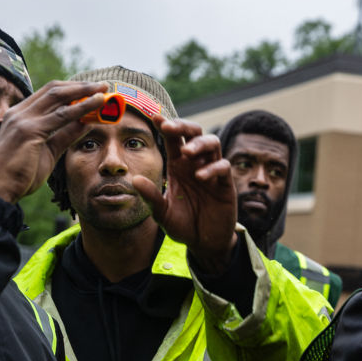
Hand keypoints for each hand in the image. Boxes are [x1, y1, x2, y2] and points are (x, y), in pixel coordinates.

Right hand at [0, 81, 107, 202]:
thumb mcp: (47, 152)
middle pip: (54, 89)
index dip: (72, 89)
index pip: (49, 93)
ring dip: (84, 93)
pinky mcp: (29, 130)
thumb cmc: (20, 174)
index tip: (92, 90)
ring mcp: (23, 119)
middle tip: (103, 85)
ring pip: (59, 98)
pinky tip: (96, 106)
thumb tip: (85, 123)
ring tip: (104, 91)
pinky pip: (61, 116)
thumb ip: (64, 136)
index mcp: (20, 114)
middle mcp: (19, 112)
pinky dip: (81, 109)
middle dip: (81, 86)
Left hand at [131, 116, 235, 273]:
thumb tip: (136, 180)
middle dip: (183, 125)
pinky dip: (213, 167)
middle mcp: (195, 163)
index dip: (166, 125)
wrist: (204, 244)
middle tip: (169, 127)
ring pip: (212, 143)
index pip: (173, 139)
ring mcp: (212, 172)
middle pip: (194, 132)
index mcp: (178, 165)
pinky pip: (223, 166)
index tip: (154, 117)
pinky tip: (200, 176)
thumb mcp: (162, 213)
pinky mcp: (225, 184)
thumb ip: (151, 197)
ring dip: (199, 143)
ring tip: (187, 151)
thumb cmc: (183, 225)